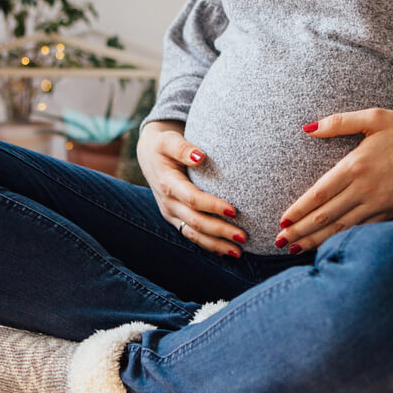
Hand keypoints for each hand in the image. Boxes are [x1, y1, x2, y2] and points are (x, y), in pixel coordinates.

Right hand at [137, 120, 246, 257]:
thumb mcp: (169, 140)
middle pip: (195, 221)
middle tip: (243, 236)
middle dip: (219, 231)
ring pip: (193, 234)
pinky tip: (226, 251)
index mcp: (167, 183)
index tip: (234, 210)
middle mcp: (168, 202)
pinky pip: (191, 235)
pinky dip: (208, 245)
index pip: (192, 198)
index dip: (212, 206)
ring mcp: (170, 213)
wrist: (149, 154)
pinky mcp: (175, 218)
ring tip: (238, 252)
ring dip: (216, 244)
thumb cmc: (164, 145)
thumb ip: (182, 148)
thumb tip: (199, 155)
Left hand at [276, 108, 392, 253]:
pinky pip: (363, 230)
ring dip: (316, 240)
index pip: (319, 193)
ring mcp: (379, 204)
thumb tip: (308, 128)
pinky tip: (329, 246)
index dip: (299, 210)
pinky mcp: (392, 212)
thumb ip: (338, 122)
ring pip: (342, 227)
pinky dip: (343, 240)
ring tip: (295, 249)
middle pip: (325, 215)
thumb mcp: (373, 117)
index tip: (282, 221)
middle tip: (279, 242)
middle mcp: (365, 188)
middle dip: (300, 230)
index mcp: (356, 165)